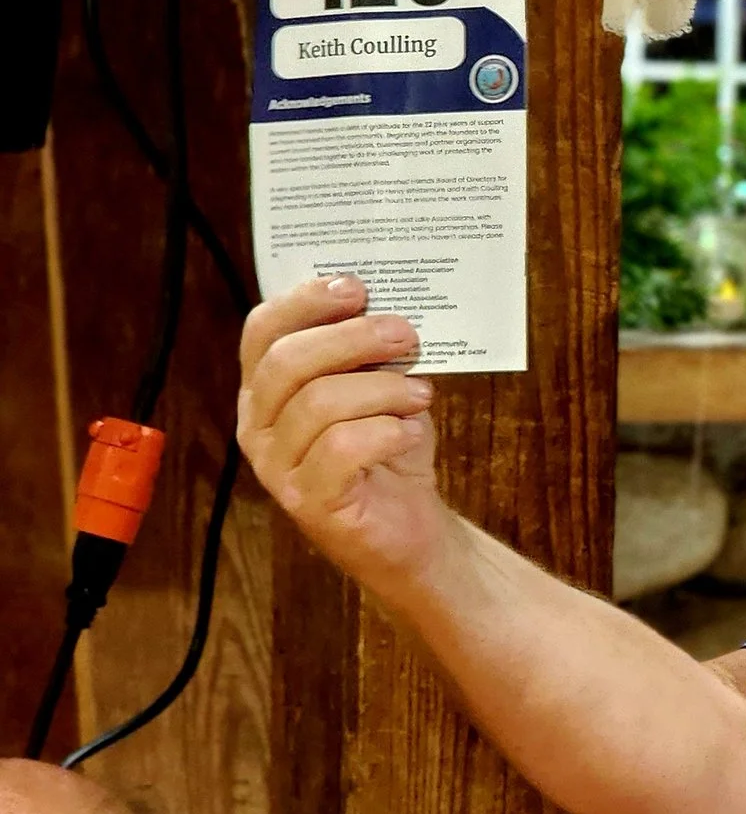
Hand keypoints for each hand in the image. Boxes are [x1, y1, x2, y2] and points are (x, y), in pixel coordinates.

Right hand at [237, 274, 449, 582]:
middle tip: (404, 334)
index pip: (262, 331)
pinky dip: (386, 432)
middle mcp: (257, 425)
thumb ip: (373, 352)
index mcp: (266, 388)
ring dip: (382, 389)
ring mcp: (277, 467)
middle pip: (288, 362)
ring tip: (421, 393)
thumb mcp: (381, 387)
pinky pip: (342, 449)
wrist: (410, 526)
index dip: (305, 301)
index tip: (357, 287)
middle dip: (352, 338)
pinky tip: (410, 432)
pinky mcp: (308, 502)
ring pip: (319, 403)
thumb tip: (393, 307)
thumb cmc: (389, 447)